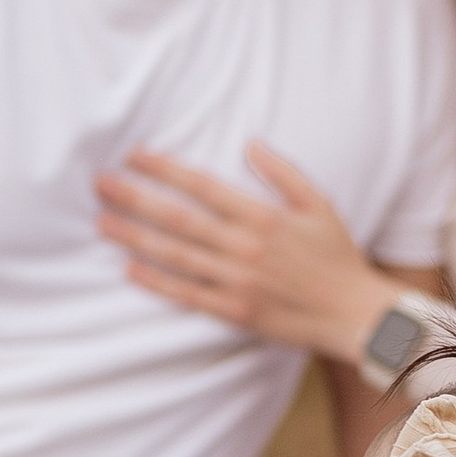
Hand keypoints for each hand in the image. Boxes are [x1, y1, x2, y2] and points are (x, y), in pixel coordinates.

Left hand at [95, 143, 399, 364]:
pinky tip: (131, 269)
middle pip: (178, 218)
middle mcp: (245, 247)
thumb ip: (282, 173)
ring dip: (135, 237)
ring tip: (103, 222)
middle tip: (101, 184)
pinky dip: (158, 282)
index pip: (202, 186)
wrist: (354, 313)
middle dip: (136, 198)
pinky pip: (188, 294)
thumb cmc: (337, 255)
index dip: (164, 169)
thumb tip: (249, 143)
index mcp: (263, 217)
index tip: (134, 156)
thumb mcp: (318, 205)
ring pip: (176, 255)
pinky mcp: (235, 312)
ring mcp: (238, 282)